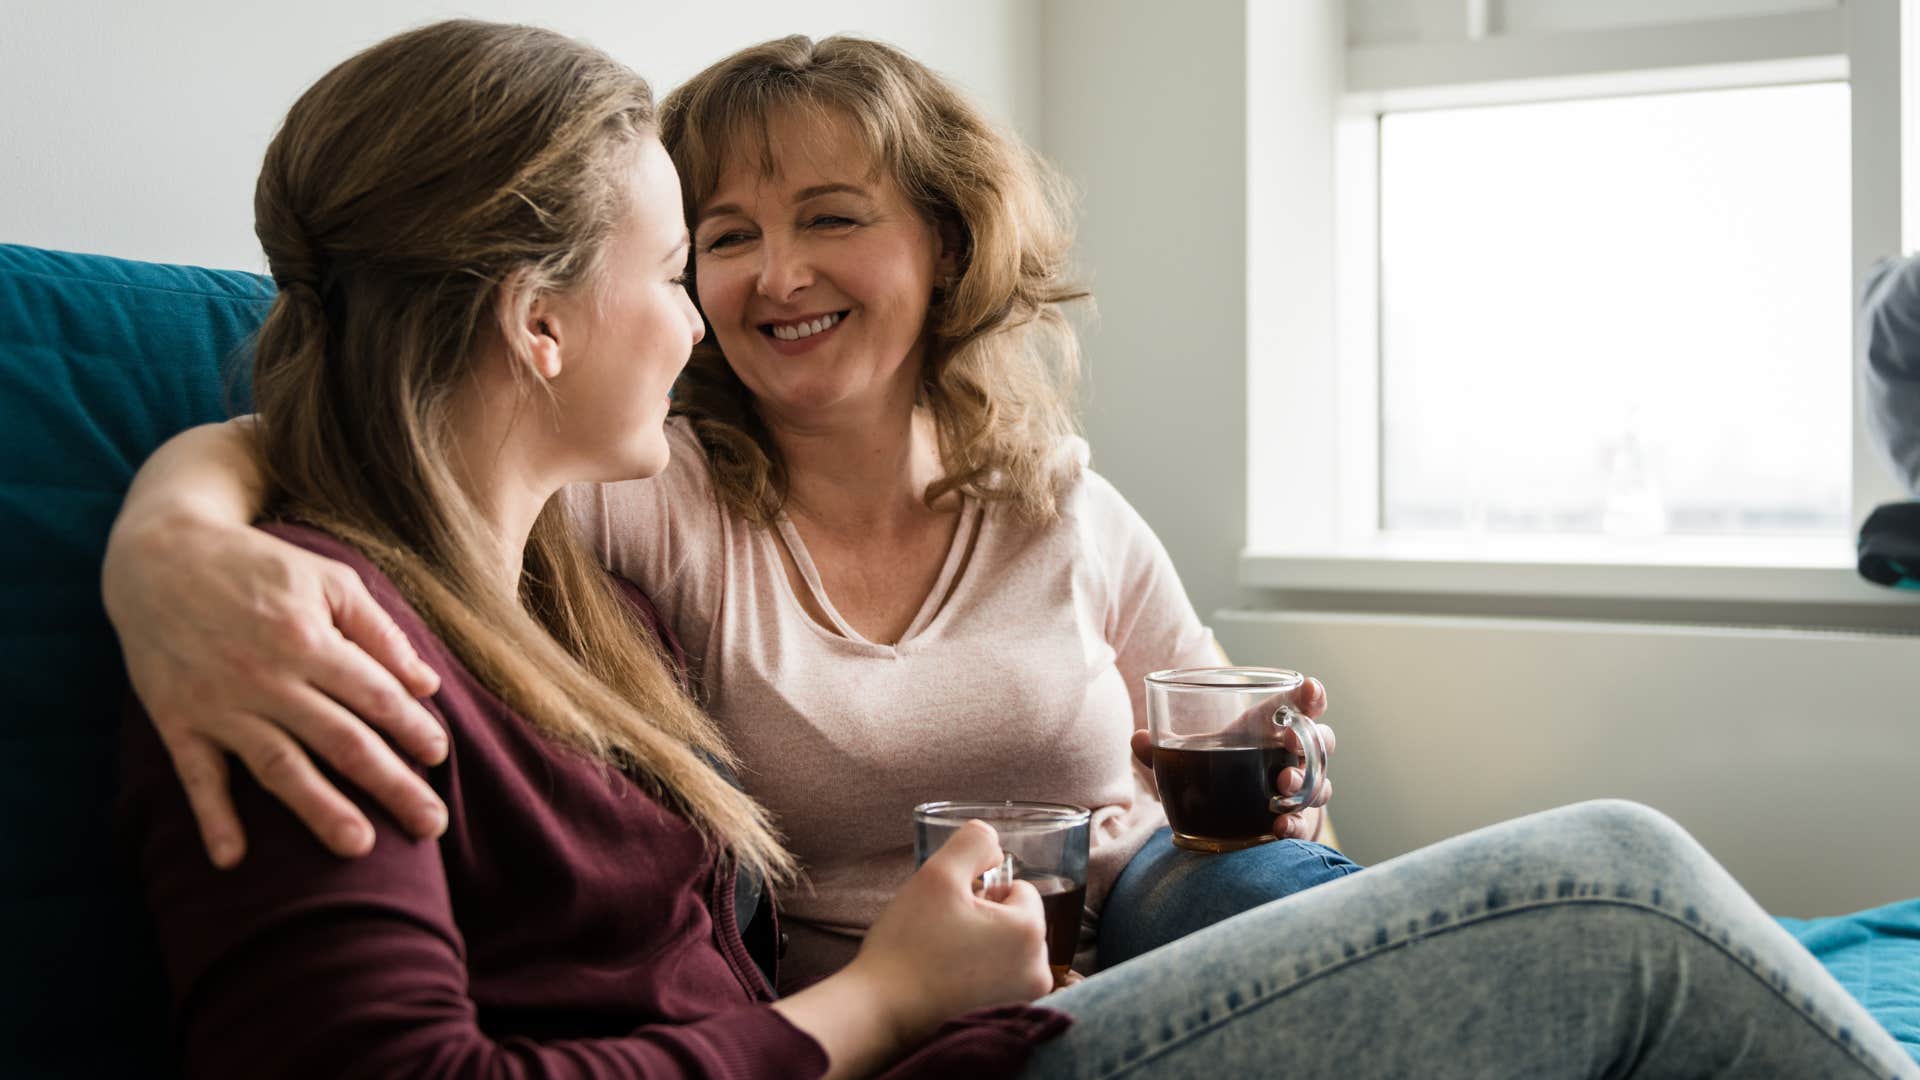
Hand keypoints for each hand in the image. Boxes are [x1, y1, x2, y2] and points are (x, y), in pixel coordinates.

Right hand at [103, 512, 448, 866]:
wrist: (159, 557)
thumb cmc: (258, 566)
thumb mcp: (327, 577)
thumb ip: (379, 631)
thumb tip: (427, 683)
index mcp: (308, 639)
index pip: (374, 695)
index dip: (411, 728)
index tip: (440, 757)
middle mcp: (266, 677)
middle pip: (340, 740)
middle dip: (390, 784)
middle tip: (431, 824)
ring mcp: (219, 704)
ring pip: (279, 766)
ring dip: (320, 809)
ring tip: (359, 848)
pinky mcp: (177, 720)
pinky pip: (196, 776)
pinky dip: (211, 817)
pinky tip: (232, 858)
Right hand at [845, 820, 1053, 1045]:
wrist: (879, 1012)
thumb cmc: (908, 945)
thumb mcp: (937, 874)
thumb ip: (973, 843)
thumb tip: (994, 847)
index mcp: (1029, 933)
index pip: (1020, 890)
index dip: (982, 893)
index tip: (951, 913)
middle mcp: (1038, 972)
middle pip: (1018, 923)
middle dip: (986, 922)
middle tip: (945, 936)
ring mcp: (1024, 1002)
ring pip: (1008, 953)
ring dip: (983, 950)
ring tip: (944, 961)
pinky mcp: (1006, 1024)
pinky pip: (1000, 984)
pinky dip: (979, 980)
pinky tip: (948, 984)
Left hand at [1130, 675, 1337, 841]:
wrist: (1218, 814)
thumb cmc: (1211, 769)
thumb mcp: (1185, 758)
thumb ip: (1161, 749)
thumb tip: (1137, 738)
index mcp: (1268, 726)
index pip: (1299, 704)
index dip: (1311, 695)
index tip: (1310, 689)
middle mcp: (1290, 755)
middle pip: (1320, 741)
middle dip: (1311, 742)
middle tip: (1290, 746)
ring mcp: (1297, 789)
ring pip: (1319, 782)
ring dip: (1306, 784)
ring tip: (1282, 788)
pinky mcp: (1296, 821)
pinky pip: (1306, 823)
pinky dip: (1296, 825)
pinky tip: (1280, 828)